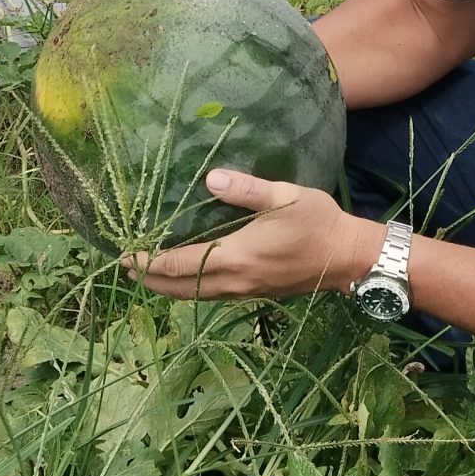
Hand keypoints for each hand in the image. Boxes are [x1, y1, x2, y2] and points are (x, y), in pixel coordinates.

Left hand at [132, 170, 378, 300]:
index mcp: (236, 257)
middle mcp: (235, 281)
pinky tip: (188, 276)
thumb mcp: (284, 196)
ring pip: (195, 296)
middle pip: (180, 289)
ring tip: (149, 274)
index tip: (125, 256)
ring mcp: (245, 292)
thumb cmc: (318, 224)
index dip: (148, 264)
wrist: (349, 258)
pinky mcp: (256, 294)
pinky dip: (191, 288)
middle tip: (127, 267)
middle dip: (150, 280)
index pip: (178, 266)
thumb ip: (245, 189)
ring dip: (169, 287)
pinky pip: (212, 295)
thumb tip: (210, 180)